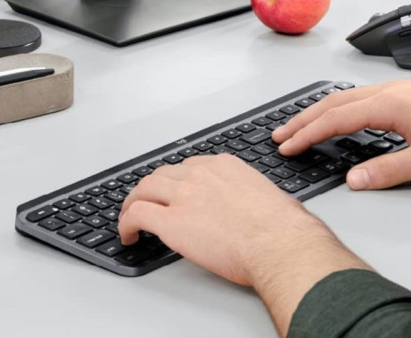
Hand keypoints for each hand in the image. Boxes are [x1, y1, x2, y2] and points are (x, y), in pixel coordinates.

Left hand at [118, 154, 368, 335]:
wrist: (280, 244)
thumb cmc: (284, 228)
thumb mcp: (271, 198)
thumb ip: (255, 198)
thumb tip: (262, 210)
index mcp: (224, 167)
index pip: (188, 167)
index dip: (175, 182)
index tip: (172, 192)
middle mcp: (200, 176)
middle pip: (161, 175)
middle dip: (150, 189)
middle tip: (144, 202)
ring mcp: (183, 196)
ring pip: (143, 190)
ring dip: (132, 203)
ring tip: (129, 218)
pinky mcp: (171, 222)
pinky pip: (136, 215)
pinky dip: (126, 224)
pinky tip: (128, 235)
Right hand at [273, 80, 410, 189]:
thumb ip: (387, 170)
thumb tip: (352, 180)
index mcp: (390, 104)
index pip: (335, 119)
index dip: (306, 134)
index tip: (286, 147)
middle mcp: (389, 92)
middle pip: (332, 103)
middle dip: (301, 119)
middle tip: (278, 135)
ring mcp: (397, 91)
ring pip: (344, 97)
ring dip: (316, 112)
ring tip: (297, 126)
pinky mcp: (405, 96)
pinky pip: (358, 98)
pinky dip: (336, 108)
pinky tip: (335, 116)